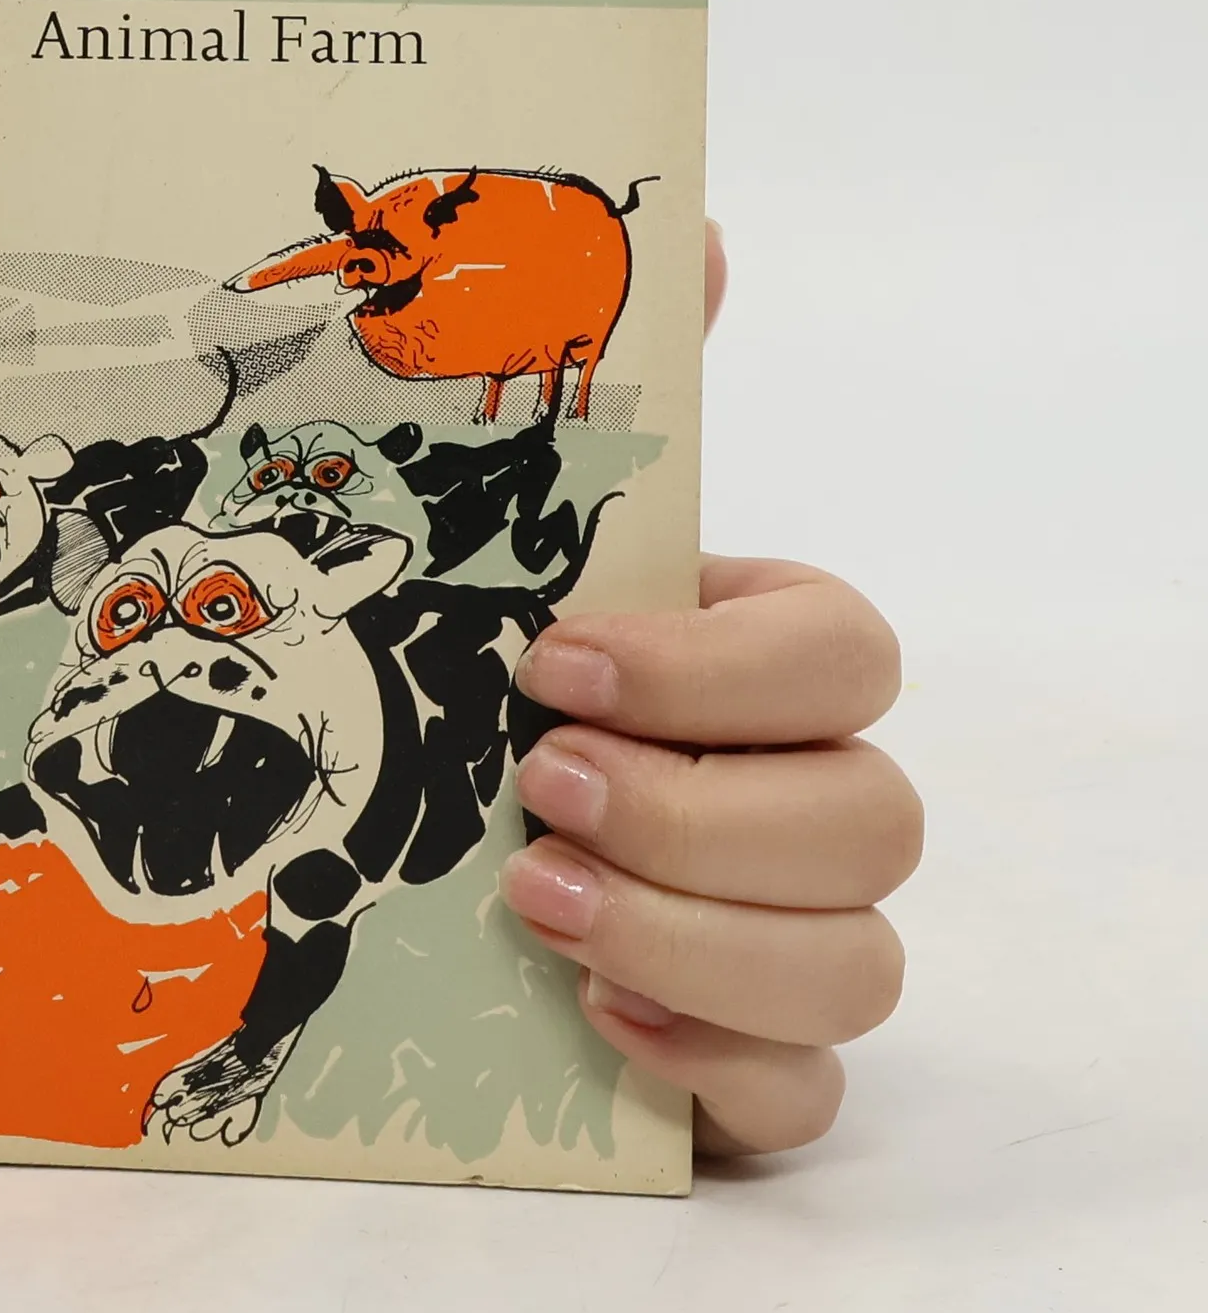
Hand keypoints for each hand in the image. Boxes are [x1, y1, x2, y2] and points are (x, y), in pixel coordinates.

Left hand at [499, 222, 921, 1156]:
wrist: (437, 837)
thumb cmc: (504, 673)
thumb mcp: (530, 527)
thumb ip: (623, 381)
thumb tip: (701, 223)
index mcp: (770, 659)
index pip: (844, 653)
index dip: (716, 667)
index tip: (553, 661)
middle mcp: (812, 792)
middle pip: (875, 820)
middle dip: (699, 811)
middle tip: (537, 788)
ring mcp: (795, 931)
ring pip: (858, 963)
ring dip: (695, 936)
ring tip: (533, 900)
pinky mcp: (751, 1053)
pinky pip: (804, 1089)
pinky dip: (713, 1061)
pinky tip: (594, 1018)